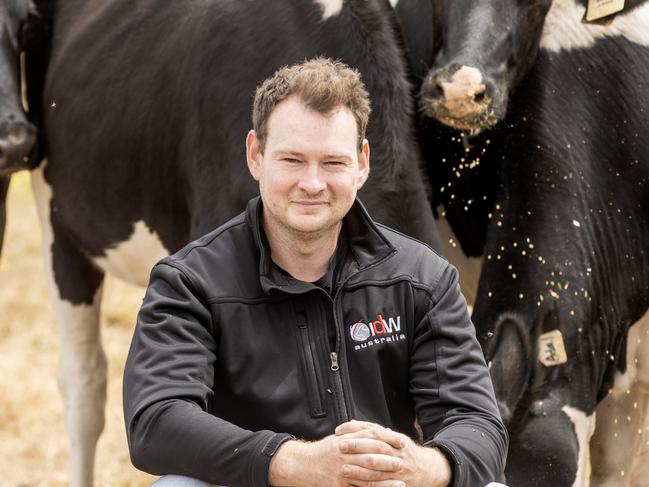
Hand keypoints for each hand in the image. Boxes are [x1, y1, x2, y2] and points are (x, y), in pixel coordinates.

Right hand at [268, 428, 404, 486]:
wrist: (298, 465)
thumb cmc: (319, 453)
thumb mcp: (336, 439)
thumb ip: (354, 434)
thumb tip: (375, 430)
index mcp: (345, 440)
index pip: (370, 437)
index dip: (387, 439)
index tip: (400, 442)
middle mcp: (344, 454)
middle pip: (371, 455)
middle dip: (389, 460)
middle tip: (404, 463)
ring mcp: (341, 470)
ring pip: (367, 475)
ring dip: (385, 481)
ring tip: (401, 484)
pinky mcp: (338, 485)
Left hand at [335, 420, 451, 486]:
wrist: (427, 470)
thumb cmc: (405, 452)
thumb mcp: (394, 437)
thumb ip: (375, 431)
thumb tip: (353, 422)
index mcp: (396, 439)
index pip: (374, 430)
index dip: (356, 429)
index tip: (340, 430)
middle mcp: (398, 452)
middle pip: (375, 447)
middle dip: (357, 446)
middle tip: (340, 446)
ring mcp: (399, 469)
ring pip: (377, 469)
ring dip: (359, 469)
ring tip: (344, 468)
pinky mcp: (398, 484)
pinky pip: (381, 484)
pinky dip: (368, 484)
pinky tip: (356, 483)